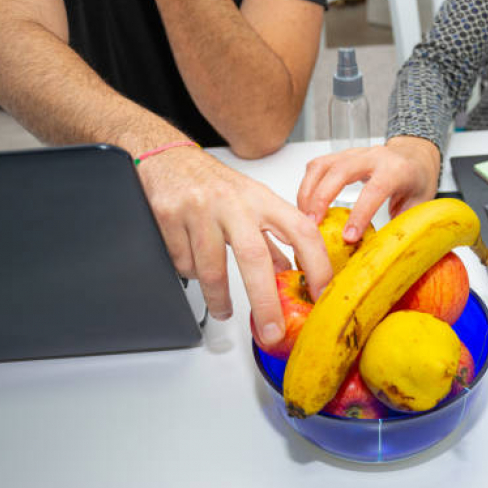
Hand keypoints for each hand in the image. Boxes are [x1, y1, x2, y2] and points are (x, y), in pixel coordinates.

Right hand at [137, 146, 332, 345]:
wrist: (167, 156)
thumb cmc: (214, 182)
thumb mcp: (252, 203)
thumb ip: (272, 238)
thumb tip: (291, 273)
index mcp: (261, 199)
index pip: (300, 231)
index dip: (316, 264)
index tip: (320, 294)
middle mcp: (233, 203)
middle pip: (254, 257)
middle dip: (265, 301)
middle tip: (271, 330)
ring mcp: (200, 210)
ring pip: (210, 269)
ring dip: (219, 298)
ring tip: (224, 311)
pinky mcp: (170, 218)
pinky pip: (183, 263)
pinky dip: (190, 273)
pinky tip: (194, 264)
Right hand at [297, 136, 440, 242]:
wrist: (416, 155)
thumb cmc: (417, 180)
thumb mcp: (420, 205)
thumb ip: (402, 225)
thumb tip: (384, 254)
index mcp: (397, 169)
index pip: (375, 190)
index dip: (359, 214)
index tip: (348, 237)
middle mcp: (374, 156)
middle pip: (340, 171)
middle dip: (322, 199)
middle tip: (312, 226)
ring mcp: (355, 153)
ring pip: (323, 165)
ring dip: (308, 192)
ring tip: (303, 219)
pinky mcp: (341, 156)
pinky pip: (317, 166)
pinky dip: (306, 185)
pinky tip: (304, 206)